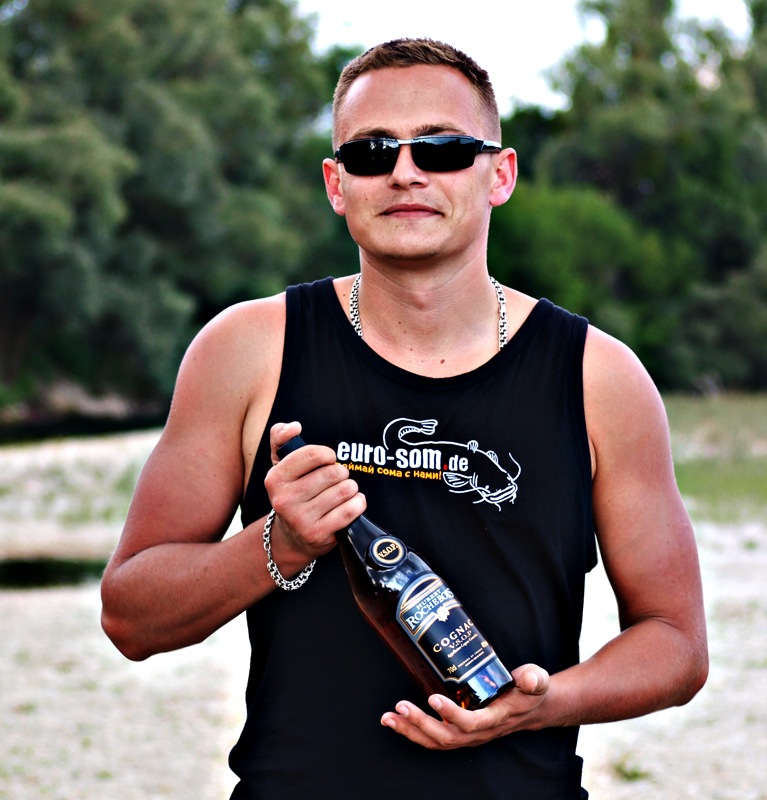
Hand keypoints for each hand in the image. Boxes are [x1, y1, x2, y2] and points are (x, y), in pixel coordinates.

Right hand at [264, 422, 366, 562]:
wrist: (290, 536)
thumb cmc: (292, 493)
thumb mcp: (281, 465)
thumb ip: (281, 438)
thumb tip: (293, 426)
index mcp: (275, 478)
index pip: (313, 454)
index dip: (328, 454)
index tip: (328, 460)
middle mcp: (284, 499)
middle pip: (332, 473)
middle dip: (341, 473)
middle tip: (337, 479)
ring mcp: (300, 519)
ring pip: (344, 490)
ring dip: (350, 488)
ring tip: (343, 492)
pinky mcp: (317, 534)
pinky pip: (350, 510)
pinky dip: (358, 503)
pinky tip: (353, 503)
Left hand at [379, 663, 549, 748]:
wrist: (530, 708)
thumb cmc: (530, 692)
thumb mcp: (537, 681)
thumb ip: (535, 679)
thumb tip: (531, 678)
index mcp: (495, 720)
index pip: (471, 724)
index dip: (451, 715)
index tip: (433, 697)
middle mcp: (478, 732)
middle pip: (446, 737)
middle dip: (420, 724)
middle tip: (400, 706)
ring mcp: (467, 734)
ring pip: (435, 741)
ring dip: (410, 730)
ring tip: (388, 718)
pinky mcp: (458, 730)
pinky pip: (433, 737)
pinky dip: (413, 730)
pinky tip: (396, 719)